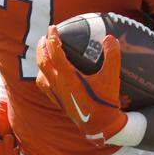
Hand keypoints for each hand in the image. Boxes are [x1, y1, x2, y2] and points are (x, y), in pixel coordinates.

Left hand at [36, 27, 126, 145]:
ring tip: (43, 50)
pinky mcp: (57, 100)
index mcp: (69, 78)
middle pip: (43, 62)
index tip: (52, 28)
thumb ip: (112, 56)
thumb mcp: (112, 78)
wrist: (100, 126)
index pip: (55, 54)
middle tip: (46, 35)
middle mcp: (59, 84)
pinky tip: (45, 72)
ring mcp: (56, 93)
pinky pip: (43, 85)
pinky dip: (42, 74)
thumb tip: (110, 38)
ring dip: (41, 59)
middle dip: (42, 47)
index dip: (52, 39)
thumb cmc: (105, 102)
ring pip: (41, 73)